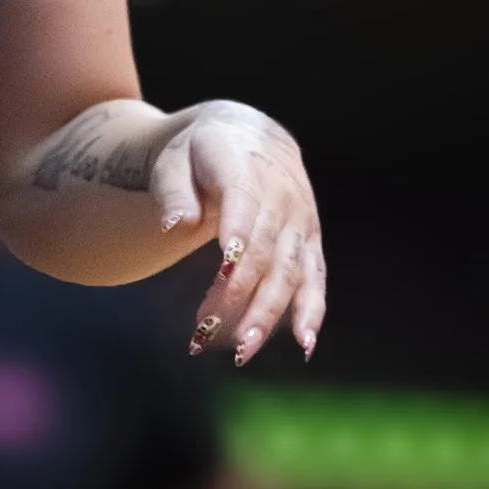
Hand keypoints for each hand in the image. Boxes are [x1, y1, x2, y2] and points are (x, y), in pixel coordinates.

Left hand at [148, 100, 325, 364]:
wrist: (249, 136)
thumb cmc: (199, 153)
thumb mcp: (174, 159)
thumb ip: (173, 191)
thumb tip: (174, 225)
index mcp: (246, 169)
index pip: (244, 205)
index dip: (238, 235)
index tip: (225, 271)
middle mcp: (282, 196)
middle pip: (265, 252)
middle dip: (241, 295)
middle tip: (210, 333)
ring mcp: (301, 221)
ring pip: (289, 272)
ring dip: (268, 314)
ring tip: (242, 351)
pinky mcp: (310, 241)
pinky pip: (315, 278)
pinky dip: (311, 311)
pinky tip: (304, 346)